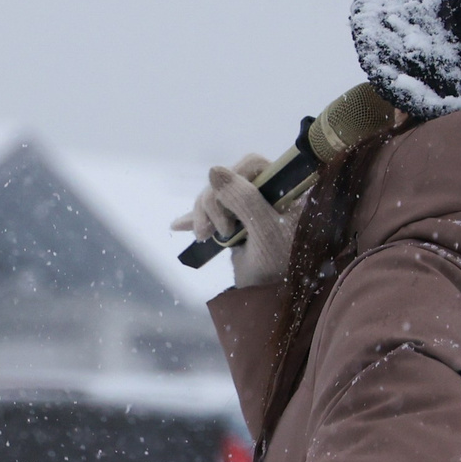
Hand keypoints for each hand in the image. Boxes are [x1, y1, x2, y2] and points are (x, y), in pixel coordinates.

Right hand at [172, 155, 296, 287]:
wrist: (273, 296)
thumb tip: (214, 170)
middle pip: (225, 181)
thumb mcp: (266, 229)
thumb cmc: (281, 262)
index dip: (233, 180)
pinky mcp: (231, 226)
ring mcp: (245, 210)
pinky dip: (193, 220)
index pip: (250, 165)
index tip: (227, 205)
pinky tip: (179, 225)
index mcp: (281, 189)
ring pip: (212, 197)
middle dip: (212, 204)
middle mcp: (264, 194)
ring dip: (202, 215)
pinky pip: (208, 215)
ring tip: (204, 237)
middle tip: (220, 231)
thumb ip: (245, 198)